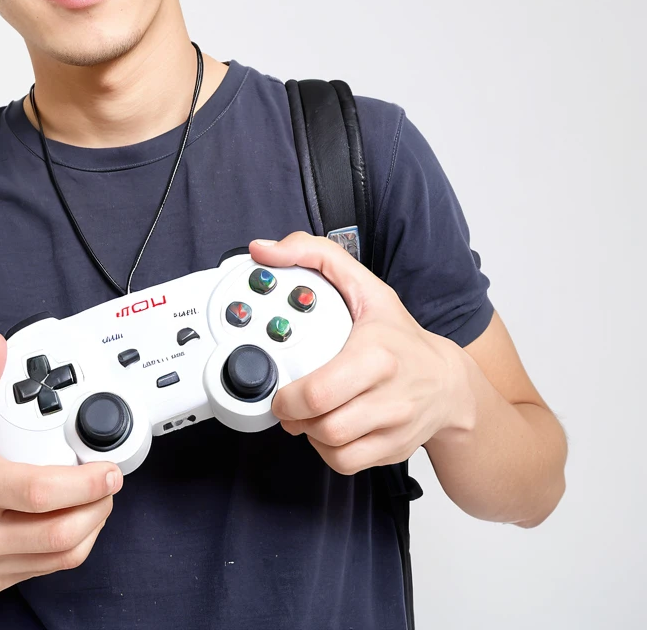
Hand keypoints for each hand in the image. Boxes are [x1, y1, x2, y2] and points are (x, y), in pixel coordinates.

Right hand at [0, 333, 122, 594]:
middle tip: (111, 481)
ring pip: (58, 556)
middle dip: (98, 506)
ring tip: (98, 499)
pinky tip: (75, 519)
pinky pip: (47, 568)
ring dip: (91, 526)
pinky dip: (72, 546)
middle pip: (57, 532)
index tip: (109, 468)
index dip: (84, 483)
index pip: (38, 491)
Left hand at [249, 232, 473, 475]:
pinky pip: (346, 463)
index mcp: (377, 354)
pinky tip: (328, 428)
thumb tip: (265, 250)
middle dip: (293, 415)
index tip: (278, 381)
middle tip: (286, 400)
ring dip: (309, 432)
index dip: (287, 395)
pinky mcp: (394, 451)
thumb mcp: (363, 285)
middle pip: (323, 424)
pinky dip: (329, 450)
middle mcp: (390, 395)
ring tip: (307, 411)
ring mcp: (394, 427)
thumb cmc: (398, 335)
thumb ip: (313, 255)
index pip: (319, 391)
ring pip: (332, 446)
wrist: (448, 383)